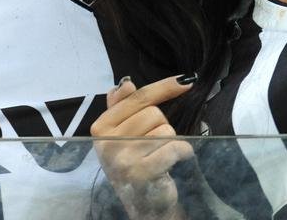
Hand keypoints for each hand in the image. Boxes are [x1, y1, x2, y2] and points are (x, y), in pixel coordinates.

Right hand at [91, 75, 194, 219]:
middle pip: (153, 113)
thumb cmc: (134, 163)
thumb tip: (126, 83)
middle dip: (161, 125)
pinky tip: (179, 157)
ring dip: (171, 140)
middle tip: (154, 143)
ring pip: (165, 129)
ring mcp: (123, 158)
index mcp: (100, 127)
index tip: (185, 81)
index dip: (163, 88)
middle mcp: (107, 141)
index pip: (136, 98)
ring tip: (161, 154)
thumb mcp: (120, 134)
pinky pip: (173, 147)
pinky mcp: (142, 172)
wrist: (142, 204)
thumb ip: (120, 107)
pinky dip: (183, 150)